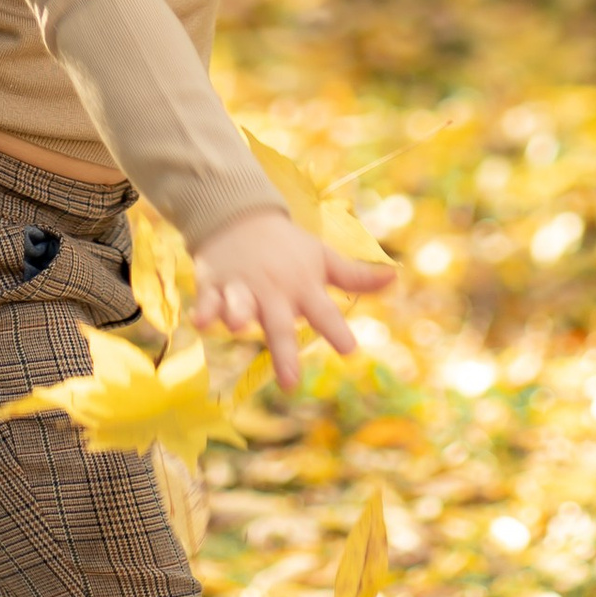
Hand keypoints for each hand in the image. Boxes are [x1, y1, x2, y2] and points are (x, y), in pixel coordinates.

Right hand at [190, 205, 390, 392]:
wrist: (240, 214)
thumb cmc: (287, 246)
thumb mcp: (322, 258)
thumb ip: (355, 275)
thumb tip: (395, 278)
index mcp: (303, 286)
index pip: (323, 311)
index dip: (336, 330)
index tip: (349, 351)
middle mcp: (274, 290)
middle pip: (280, 324)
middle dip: (284, 351)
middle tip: (289, 382)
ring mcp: (243, 287)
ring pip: (241, 305)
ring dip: (239, 314)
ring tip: (238, 326)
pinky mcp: (215, 285)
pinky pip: (209, 299)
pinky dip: (204, 310)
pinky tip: (200, 322)